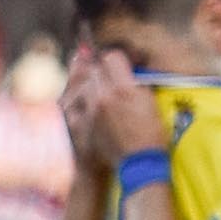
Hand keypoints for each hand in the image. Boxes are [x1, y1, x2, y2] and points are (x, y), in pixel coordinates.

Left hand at [64, 47, 159, 174]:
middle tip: (104, 69)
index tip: (116, 61)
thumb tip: (127, 68)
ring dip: (86, 82)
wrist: (137, 161)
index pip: (111, 58)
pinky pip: (69, 103)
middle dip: (99, 68)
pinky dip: (73, 97)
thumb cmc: (151, 132)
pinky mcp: (78, 125)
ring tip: (92, 81)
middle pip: (93, 70)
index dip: (114, 58)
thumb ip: (135, 80)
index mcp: (124, 89)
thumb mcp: (149, 101)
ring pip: (80, 85)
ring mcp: (88, 111)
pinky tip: (77, 96)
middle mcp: (103, 97)